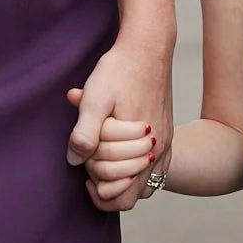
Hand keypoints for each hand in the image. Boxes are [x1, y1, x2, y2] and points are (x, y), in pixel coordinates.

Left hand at [64, 40, 172, 211]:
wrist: (147, 47)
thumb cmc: (119, 70)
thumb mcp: (95, 98)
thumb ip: (84, 132)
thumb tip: (75, 160)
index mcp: (143, 146)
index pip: (121, 196)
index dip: (98, 190)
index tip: (84, 171)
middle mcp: (159, 150)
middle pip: (134, 195)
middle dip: (108, 184)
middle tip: (92, 160)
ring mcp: (166, 143)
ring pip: (146, 185)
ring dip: (124, 178)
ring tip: (104, 158)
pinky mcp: (167, 134)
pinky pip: (156, 169)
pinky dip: (136, 169)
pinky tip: (121, 152)